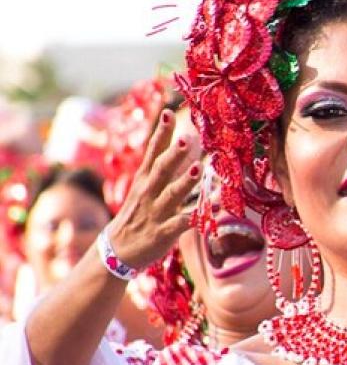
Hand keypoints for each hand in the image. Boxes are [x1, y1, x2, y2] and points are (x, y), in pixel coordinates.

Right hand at [104, 108, 200, 269]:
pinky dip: (195, 217)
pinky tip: (210, 212)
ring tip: (199, 168)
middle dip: (173, 154)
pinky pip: (182, 224)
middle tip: (186, 138)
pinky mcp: (164, 232)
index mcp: (144, 180)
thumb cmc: (137, 215)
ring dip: (185, 181)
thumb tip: (180, 144)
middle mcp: (149, 193)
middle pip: (161, 169)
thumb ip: (160, 168)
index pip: (152, 152)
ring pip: (171, 194)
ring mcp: (156, 212)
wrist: (117, 252)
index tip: (168, 113)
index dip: (160, 134)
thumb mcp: (143, 188)